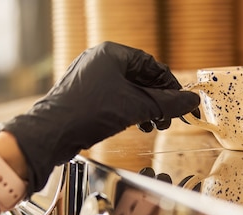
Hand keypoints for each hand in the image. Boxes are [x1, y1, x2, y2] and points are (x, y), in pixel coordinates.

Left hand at [0, 41, 200, 193]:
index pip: (151, 65)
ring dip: (144, 108)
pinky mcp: (83, 96)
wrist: (51, 133)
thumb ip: (166, 104)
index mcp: (111, 54)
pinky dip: (128, 111)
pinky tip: (135, 125)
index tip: (181, 102)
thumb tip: (191, 101)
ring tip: (153, 126)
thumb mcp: (135, 107)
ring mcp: (89, 78)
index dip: (169, 85)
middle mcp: (99, 61)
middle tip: (167, 119)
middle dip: (157, 100)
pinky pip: (113, 99)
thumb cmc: (88, 113)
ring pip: (126, 90)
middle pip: (139, 78)